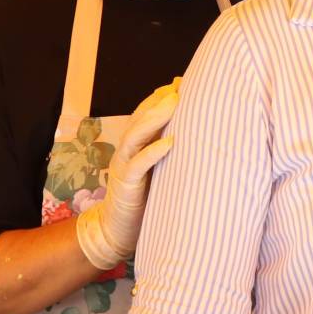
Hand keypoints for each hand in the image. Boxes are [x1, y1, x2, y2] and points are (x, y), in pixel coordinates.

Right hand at [75, 80, 179, 270]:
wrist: (117, 230)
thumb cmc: (144, 198)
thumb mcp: (158, 169)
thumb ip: (167, 148)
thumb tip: (195, 131)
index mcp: (134, 144)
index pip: (145, 113)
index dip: (161, 96)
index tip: (183, 82)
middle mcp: (127, 150)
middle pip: (140, 117)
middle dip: (159, 100)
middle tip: (181, 86)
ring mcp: (124, 166)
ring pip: (136, 135)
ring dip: (155, 118)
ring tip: (174, 103)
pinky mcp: (127, 185)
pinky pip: (138, 165)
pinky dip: (153, 152)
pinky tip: (170, 143)